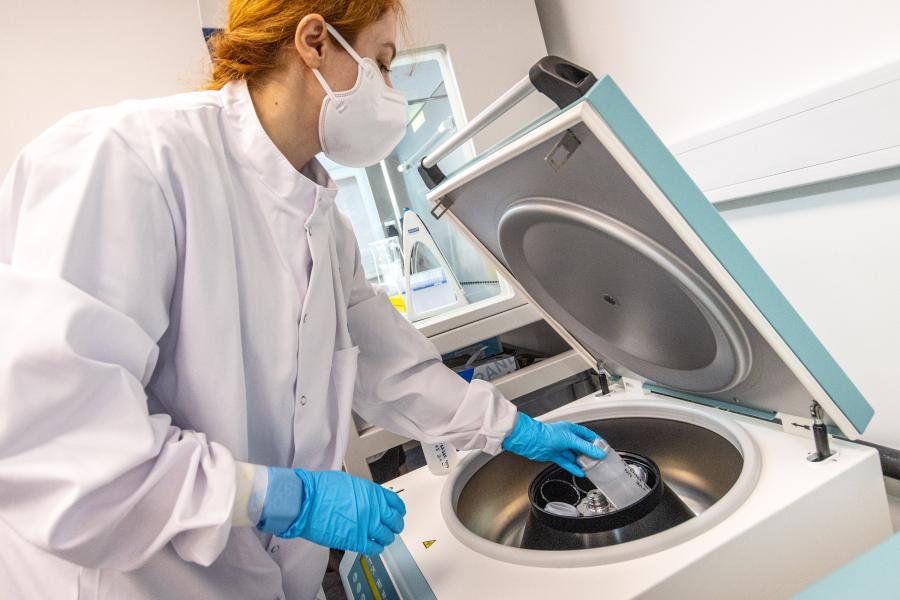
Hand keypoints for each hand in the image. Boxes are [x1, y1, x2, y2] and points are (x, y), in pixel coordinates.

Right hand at [278, 469, 405, 554]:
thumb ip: (364, 493)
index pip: (396, 504)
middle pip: (395, 522)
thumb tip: (368, 500)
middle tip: (391, 528)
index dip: (398, 511)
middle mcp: (374, 509)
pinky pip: (374, 548)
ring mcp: (366, 525)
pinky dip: (376, 548)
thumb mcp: (350, 483)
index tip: (397, 514)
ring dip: (385, 538)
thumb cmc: (321, 489)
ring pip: (387, 536)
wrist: (308, 501)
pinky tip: (373, 546)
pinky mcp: (356, 540)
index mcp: (373, 493)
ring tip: (381, 538)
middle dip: (394, 526)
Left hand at [501, 412, 605, 476]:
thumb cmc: (547, 434)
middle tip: (598, 460)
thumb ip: (585, 447)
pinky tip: (580, 471)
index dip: (596, 442)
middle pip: (581, 446)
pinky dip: (573, 467)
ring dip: (581, 461)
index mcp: (571, 429)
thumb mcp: (570, 439)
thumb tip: (598, 452)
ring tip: (590, 468)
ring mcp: (560, 446)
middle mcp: (566, 437)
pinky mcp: (554, 455)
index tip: (604, 449)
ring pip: (574, 455)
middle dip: (590, 454)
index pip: (588, 435)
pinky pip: (566, 462)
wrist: (531, 440)